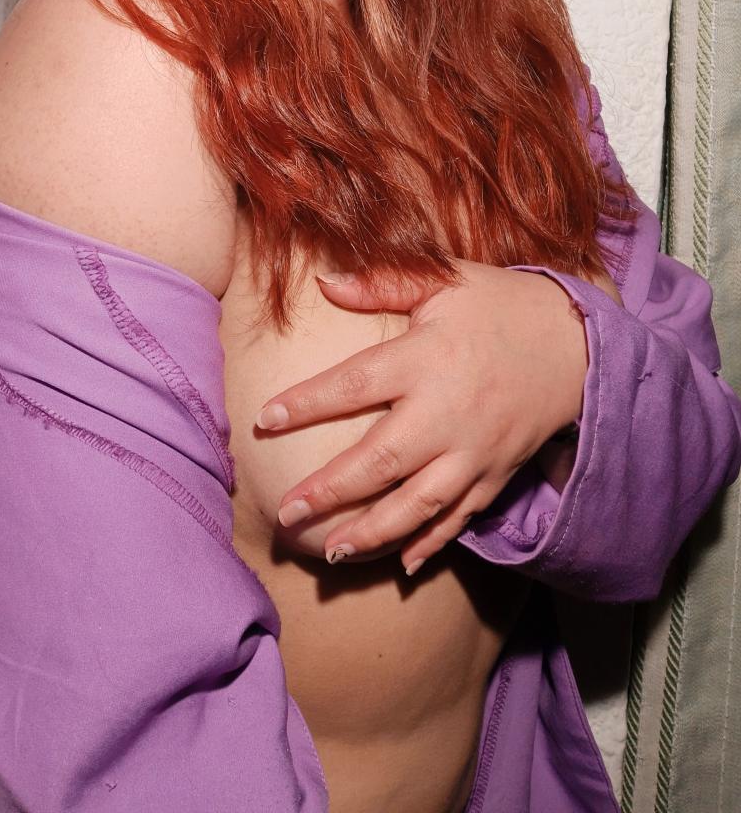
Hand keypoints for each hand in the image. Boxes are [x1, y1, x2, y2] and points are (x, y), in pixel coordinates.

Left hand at [255, 259, 595, 573]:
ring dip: (373, 531)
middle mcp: (447, 412)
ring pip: (418, 503)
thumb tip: (322, 281)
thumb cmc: (499, 306)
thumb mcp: (445, 279)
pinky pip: (460, 517)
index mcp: (426, 359)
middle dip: (331, 490)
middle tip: (287, 513)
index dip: (307, 403)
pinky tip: (403, 563)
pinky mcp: (496, 474)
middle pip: (380, 460)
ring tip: (332, 549)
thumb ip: (382, 282)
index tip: (264, 418)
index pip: (354, 384)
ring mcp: (473, 451)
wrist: (578, 344)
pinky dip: (433, 543)